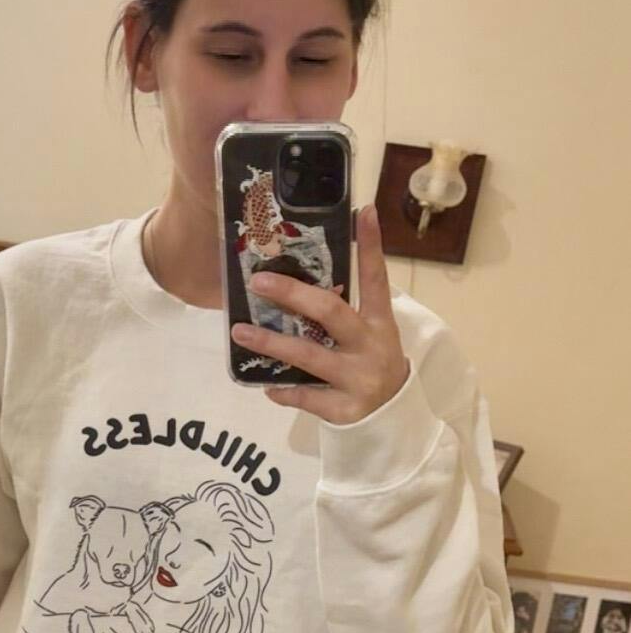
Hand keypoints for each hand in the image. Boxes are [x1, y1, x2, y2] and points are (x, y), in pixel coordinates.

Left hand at [231, 204, 409, 423]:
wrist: (392, 420)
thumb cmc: (370, 366)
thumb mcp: (369, 336)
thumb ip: (341, 314)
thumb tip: (295, 283)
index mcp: (379, 323)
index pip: (376, 279)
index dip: (371, 246)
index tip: (363, 211)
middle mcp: (370, 347)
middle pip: (331, 312)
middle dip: (293, 294)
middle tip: (259, 281)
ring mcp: (358, 379)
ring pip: (309, 357)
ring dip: (271, 343)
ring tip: (240, 331)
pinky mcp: (344, 409)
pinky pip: (305, 396)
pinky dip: (283, 390)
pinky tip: (265, 385)